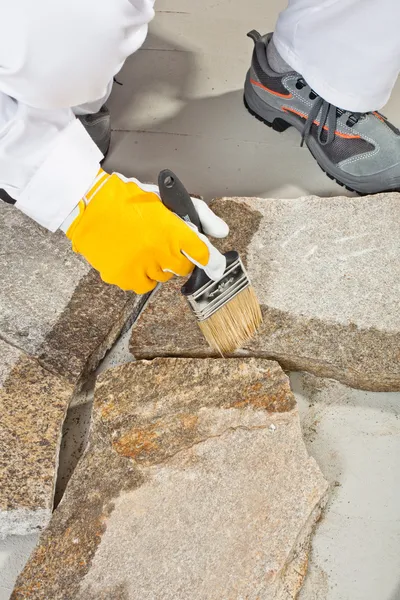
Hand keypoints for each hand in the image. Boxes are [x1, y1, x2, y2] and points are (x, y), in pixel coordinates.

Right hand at [64, 170, 228, 292]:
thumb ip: (201, 215)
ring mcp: (143, 266)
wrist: (90, 205)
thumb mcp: (168, 200)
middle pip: (184, 268)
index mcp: (173, 230)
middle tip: (164, 244)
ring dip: (159, 266)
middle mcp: (160, 251)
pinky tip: (133, 258)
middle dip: (178, 257)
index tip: (214, 265)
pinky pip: (144, 285)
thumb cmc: (129, 199)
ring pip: (163, 277)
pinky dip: (141, 275)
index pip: (202, 254)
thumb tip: (222, 233)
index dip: (211, 260)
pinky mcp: (126, 277)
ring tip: (143, 247)